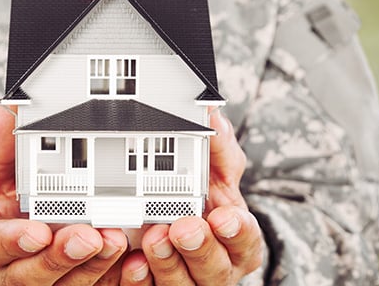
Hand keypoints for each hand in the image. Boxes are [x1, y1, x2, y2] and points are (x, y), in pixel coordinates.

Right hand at [0, 106, 127, 284]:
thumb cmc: (1, 199)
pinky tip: (128, 259)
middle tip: (88, 236)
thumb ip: (1, 146)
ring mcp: (37, 284)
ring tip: (114, 240)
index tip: (37, 231)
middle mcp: (4, 271)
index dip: (12, 241)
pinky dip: (110, 275)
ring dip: (92, 266)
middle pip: (29, 275)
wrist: (14, 225)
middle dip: (61, 257)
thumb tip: (8, 112)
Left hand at [118, 110, 263, 284]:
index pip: (246, 240)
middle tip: (183, 227)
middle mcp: (217, 267)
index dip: (236, 231)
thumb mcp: (216, 171)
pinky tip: (132, 264)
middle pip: (214, 268)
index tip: (223, 216)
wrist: (175, 222)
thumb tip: (211, 110)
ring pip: (182, 284)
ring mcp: (187, 281)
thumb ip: (217, 146)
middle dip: (199, 248)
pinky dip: (141, 281)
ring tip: (153, 239)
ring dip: (168, 264)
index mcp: (238, 240)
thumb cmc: (204, 200)